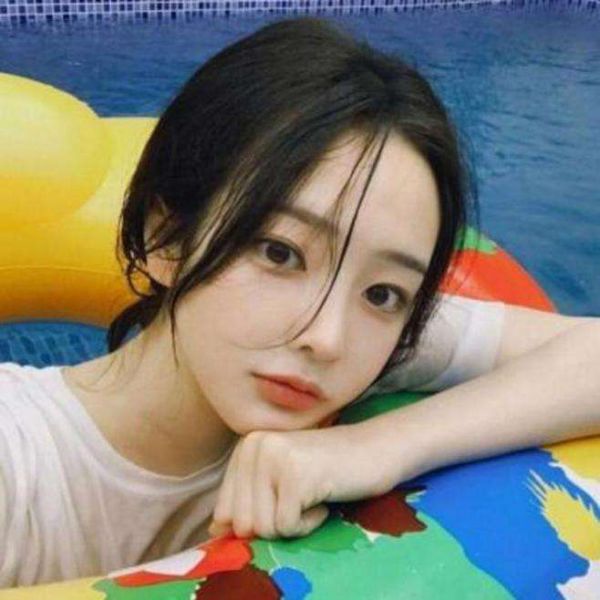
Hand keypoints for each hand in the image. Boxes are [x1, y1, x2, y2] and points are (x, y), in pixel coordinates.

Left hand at [207, 423, 410, 539]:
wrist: (375, 450)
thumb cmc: (328, 469)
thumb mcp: (279, 481)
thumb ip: (246, 499)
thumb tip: (214, 528)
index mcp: (245, 446)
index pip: (226, 510)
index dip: (259, 518)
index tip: (287, 498)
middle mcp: (254, 446)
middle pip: (243, 523)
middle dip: (276, 524)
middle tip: (303, 497)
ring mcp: (274, 458)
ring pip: (262, 528)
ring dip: (293, 524)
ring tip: (313, 494)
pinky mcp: (295, 475)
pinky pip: (287, 527)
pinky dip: (309, 523)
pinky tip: (324, 497)